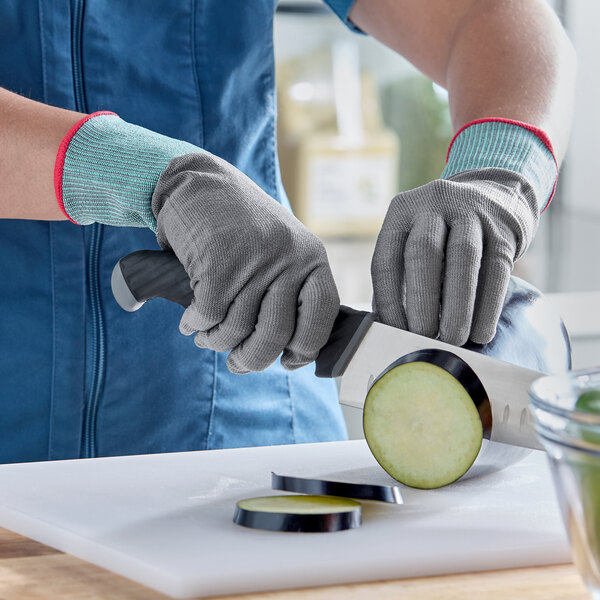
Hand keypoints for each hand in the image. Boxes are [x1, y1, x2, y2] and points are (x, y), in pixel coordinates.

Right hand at [152, 153, 338, 373]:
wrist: (200, 182)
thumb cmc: (240, 226)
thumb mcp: (281, 250)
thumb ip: (288, 292)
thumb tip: (285, 352)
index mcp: (311, 258)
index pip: (323, 316)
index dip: (306, 347)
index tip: (288, 361)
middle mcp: (288, 258)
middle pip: (275, 335)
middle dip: (252, 359)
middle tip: (237, 363)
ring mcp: (254, 259)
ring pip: (235, 330)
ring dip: (215, 341)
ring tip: (207, 334)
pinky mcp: (218, 262)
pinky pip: (207, 317)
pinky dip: (195, 324)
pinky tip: (190, 318)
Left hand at [371, 168, 539, 345]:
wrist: (497, 195)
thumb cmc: (445, 234)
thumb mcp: (417, 239)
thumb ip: (404, 276)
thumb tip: (391, 327)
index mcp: (401, 211)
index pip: (386, 259)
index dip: (388, 299)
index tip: (393, 332)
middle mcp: (434, 203)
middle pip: (423, 252)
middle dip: (420, 301)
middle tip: (422, 338)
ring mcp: (472, 210)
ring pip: (463, 258)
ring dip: (456, 306)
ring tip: (452, 340)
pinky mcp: (505, 228)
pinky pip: (496, 269)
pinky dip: (487, 306)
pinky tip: (481, 333)